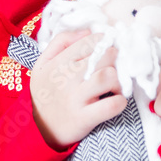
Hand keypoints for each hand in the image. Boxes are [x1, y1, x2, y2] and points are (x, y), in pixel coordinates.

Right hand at [30, 29, 126, 151]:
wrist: (40, 129)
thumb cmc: (47, 92)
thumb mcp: (43, 63)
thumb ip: (61, 41)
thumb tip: (88, 31)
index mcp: (58, 62)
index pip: (89, 41)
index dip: (104, 42)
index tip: (107, 49)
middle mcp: (67, 78)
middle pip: (103, 56)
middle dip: (114, 59)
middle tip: (114, 66)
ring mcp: (76, 98)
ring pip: (108, 77)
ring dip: (118, 80)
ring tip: (115, 85)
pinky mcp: (84, 118)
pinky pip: (110, 106)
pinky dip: (120, 102)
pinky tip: (117, 101)